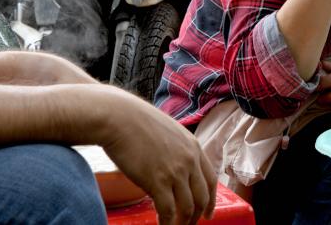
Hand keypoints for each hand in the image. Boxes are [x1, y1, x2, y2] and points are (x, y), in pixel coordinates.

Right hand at [99, 89, 216, 224]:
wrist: (119, 117)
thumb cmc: (136, 122)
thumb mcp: (168, 131)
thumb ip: (176, 149)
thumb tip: (171, 165)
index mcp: (193, 147)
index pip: (210, 179)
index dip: (210, 199)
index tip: (208, 212)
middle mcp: (189, 160)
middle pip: (202, 196)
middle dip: (197, 215)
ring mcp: (175, 171)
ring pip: (187, 207)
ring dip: (182, 222)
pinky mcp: (157, 181)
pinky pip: (168, 211)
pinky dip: (167, 224)